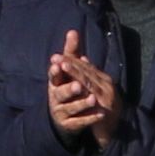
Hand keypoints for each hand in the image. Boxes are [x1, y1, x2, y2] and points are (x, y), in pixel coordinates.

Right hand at [44, 30, 116, 145]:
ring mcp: (62, 112)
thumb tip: (73, 31)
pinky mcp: (69, 124)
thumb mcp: (67, 71)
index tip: (58, 65)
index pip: (54, 76)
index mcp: (55, 83)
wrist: (62, 117)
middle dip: (69, 89)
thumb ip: (70, 52)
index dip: (55, 71)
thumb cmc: (66, 88)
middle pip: (61, 93)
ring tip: (93, 99)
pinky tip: (100, 114)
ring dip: (81, 103)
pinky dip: (89, 118)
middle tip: (78, 86)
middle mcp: (56, 97)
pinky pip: (79, 122)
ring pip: (71, 108)